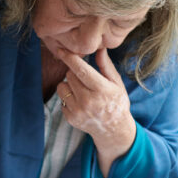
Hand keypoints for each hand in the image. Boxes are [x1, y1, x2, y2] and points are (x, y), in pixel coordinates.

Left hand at [56, 47, 136, 173]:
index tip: (61, 49)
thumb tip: (99, 48)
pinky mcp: (70, 118)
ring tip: (81, 91)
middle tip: (85, 80)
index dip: (70, 58)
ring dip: (69, 85)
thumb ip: (106, 66)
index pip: (81, 70)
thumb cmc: (116, 102)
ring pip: (61, 87)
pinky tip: (80, 103)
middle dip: (74, 73)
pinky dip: (68, 98)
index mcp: (101, 90)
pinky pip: (61, 100)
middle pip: (69, 75)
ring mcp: (78, 111)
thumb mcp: (116, 83)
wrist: (113, 130)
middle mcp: (88, 101)